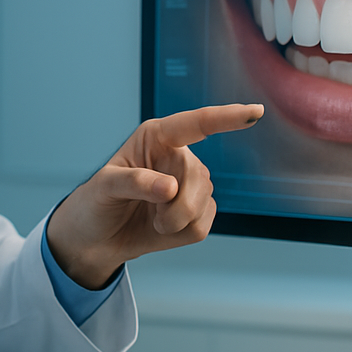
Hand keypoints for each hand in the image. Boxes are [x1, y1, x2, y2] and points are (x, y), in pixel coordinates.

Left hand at [45, 103, 263, 289]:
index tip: (254, 112)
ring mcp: (191, 185)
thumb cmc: (96, 203)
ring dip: (175, 222)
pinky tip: (163, 228)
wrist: (98, 239)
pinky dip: (181, 234)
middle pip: (198, 178)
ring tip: (152, 220)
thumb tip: (170, 188)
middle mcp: (179, 156)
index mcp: (157, 137)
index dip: (227, 117)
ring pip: (203, 204)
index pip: (196, 124)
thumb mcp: (104, 187)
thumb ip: (134, 182)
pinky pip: (204, 225)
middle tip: (152, 217)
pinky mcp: (198, 212)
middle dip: (176, 206)